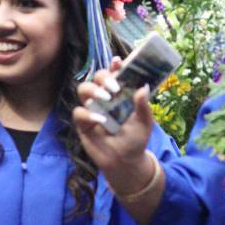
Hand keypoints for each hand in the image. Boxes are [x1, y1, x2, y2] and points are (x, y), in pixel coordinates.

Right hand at [73, 60, 155, 194]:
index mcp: (120, 94)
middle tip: (115, 87)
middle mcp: (104, 98)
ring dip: (93, 91)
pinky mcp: (83, 124)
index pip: (115, 75)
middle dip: (104, 78)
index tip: (118, 62)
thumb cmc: (136, 139)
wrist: (126, 162)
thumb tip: (144, 88)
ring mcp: (92, 109)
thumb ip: (143, 106)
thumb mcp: (145, 123)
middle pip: (97, 78)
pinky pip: (79, 113)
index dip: (115, 66)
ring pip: (83, 90)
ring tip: (106, 99)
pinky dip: (88, 114)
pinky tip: (100, 120)